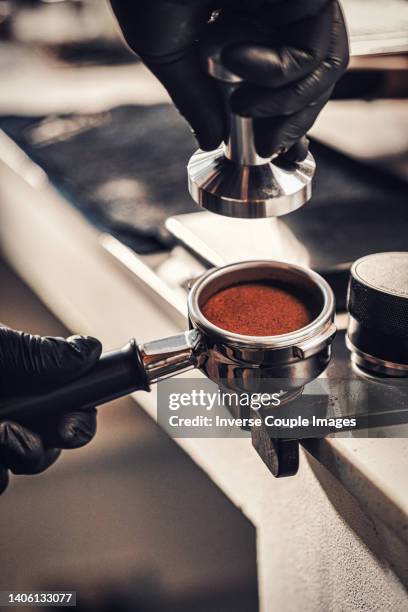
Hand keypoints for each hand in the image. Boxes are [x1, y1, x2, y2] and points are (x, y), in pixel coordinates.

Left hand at [0, 327, 101, 492]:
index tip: (69, 427)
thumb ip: (38, 353)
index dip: (80, 416)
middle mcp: (19, 407)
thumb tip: (90, 350)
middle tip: (22, 434)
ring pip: (32, 460)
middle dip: (53, 439)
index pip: (74, 398)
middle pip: (60, 434)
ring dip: (22, 454)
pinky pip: (1, 481)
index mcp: (28, 376)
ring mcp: (1, 435)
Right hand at [110, 0, 348, 159]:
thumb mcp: (168, 52)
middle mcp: (282, 11)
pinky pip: (314, 49)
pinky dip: (280, 71)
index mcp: (255, 22)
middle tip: (265, 147)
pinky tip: (239, 58)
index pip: (289, 76)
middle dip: (294, 121)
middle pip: (317, 77)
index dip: (286, 116)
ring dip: (287, 105)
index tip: (268, 147)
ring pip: (324, 68)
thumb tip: (209, 140)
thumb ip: (194, 97)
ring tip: (242, 104)